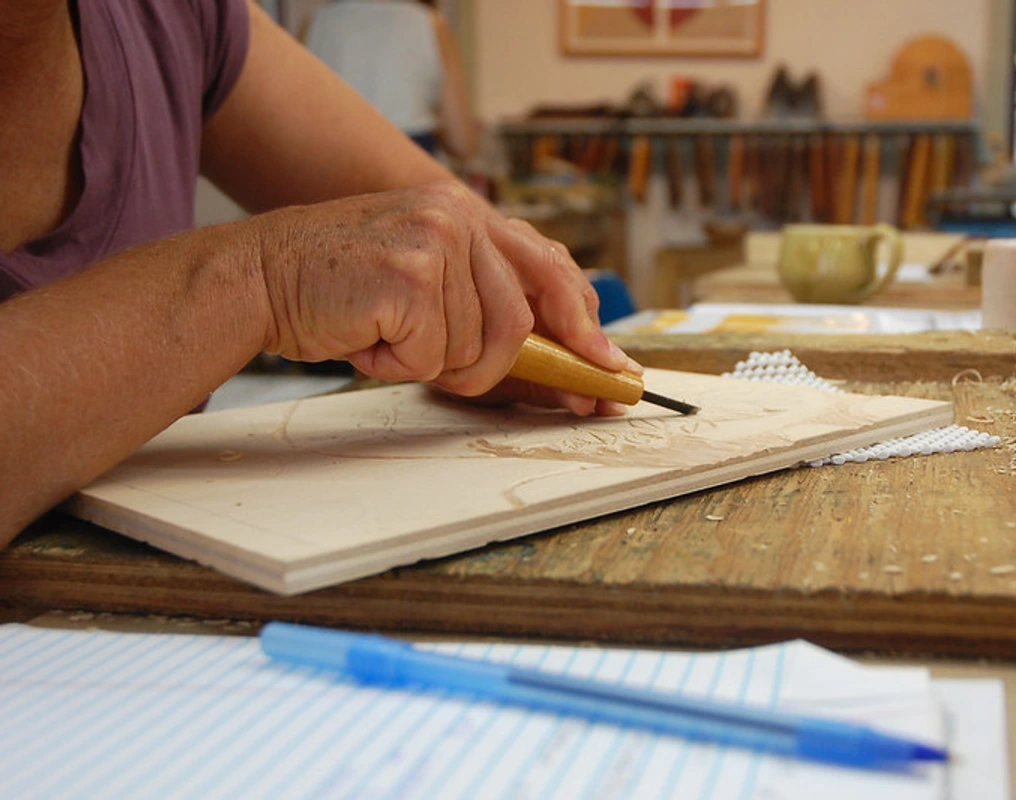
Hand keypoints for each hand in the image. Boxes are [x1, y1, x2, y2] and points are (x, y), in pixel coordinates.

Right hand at [249, 181, 635, 413]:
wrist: (256, 277)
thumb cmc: (336, 290)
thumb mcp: (420, 276)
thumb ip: (479, 296)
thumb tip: (556, 355)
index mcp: (465, 212)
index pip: (547, 265)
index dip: (581, 320)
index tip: (605, 362)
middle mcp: (457, 217)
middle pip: (521, 318)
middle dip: (504, 366)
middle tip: (473, 381)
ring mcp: (435, 242)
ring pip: (478, 345)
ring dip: (433, 364)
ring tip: (387, 340)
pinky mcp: (410, 276)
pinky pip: (434, 356)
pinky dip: (398, 365)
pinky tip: (366, 339)